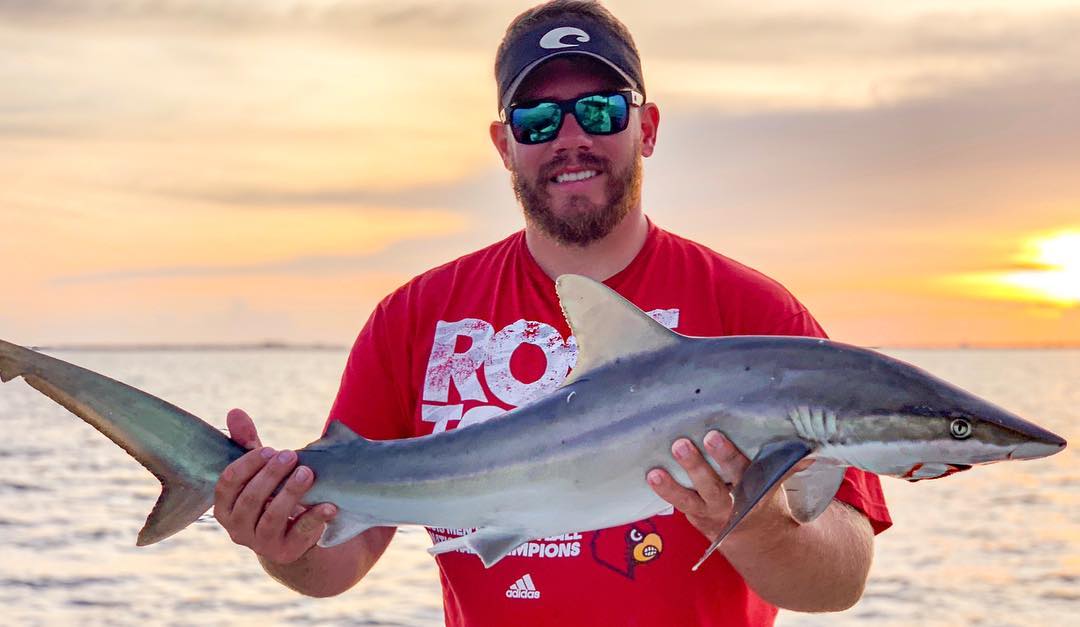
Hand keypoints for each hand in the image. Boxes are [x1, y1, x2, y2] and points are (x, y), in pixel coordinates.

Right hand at [213, 408, 336, 563]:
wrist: (293, 533)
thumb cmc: (271, 493)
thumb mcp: (260, 469)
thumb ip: (247, 443)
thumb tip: (235, 411)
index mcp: (225, 507)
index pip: (228, 483)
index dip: (248, 464)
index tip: (270, 449)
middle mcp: (237, 528)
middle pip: (249, 500)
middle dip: (270, 475)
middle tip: (291, 455)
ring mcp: (260, 544)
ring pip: (271, 518)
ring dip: (290, 493)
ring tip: (307, 472)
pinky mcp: (286, 551)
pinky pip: (299, 534)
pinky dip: (315, 518)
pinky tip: (329, 504)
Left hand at [646, 431, 807, 545]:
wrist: (759, 538)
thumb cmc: (765, 494)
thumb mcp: (780, 483)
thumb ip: (788, 466)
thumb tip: (812, 448)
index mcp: (757, 491)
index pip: (744, 472)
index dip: (728, 456)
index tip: (712, 436)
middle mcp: (733, 504)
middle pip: (715, 486)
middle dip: (698, 467)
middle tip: (682, 444)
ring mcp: (711, 512)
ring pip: (691, 500)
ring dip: (673, 485)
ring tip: (655, 470)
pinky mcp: (695, 515)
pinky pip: (678, 505)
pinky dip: (665, 492)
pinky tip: (649, 475)